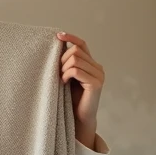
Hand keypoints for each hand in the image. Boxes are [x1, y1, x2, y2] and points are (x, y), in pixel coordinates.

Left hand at [57, 32, 103, 149]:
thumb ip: (67, 63)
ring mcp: (99, 75)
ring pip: (75, 59)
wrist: (78, 119)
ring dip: (63, 68)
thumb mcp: (67, 77)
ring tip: (61, 80)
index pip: (82, 44)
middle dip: (61, 59)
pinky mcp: (96, 83)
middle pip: (76, 51)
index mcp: (91, 64)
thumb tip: (56, 46)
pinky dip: (66, 75)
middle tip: (57, 73)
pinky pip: (76, 70)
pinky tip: (64, 83)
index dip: (71, 38)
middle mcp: (98, 67)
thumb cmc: (70, 99)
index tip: (58, 35)